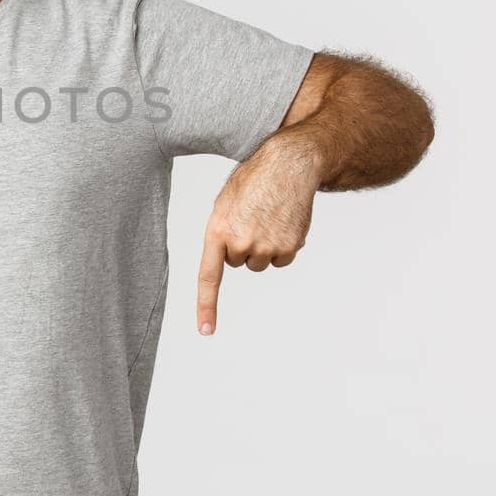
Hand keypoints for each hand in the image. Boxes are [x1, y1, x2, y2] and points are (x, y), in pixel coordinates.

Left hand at [196, 138, 321, 335]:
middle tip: (252, 217)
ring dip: (264, 245)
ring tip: (269, 216)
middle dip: (243, 244)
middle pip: (239, 263)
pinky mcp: (289, 247)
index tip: (206, 331)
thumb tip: (228, 256)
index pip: (209, 276)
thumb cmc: (254, 181)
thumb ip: (221, 232)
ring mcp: (267, 246)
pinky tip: (284, 221)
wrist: (289, 164)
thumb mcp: (225, 203)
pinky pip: (281, 260)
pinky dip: (283, 245)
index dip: (206, 306)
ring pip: (261, 262)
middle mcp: (241, 242)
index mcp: (218, 230)